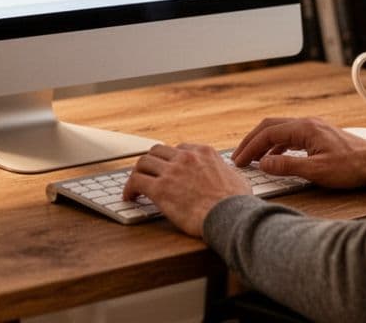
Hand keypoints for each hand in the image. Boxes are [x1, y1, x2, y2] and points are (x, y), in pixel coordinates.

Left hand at [122, 143, 250, 236]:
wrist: (230, 216)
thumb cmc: (237, 203)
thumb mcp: (237, 178)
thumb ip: (226, 173)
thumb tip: (228, 176)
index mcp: (204, 152)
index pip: (179, 149)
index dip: (171, 159)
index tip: (167, 169)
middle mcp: (186, 157)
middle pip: (158, 151)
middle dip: (151, 163)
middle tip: (148, 174)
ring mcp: (172, 171)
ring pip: (143, 163)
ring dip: (138, 173)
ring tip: (135, 186)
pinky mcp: (160, 188)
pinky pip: (136, 181)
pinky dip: (129, 188)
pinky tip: (129, 197)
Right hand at [232, 117, 365, 189]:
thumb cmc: (351, 167)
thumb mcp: (316, 171)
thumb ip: (287, 167)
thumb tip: (263, 164)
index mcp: (304, 128)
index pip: (267, 133)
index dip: (250, 147)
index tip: (239, 161)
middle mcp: (307, 123)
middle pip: (270, 126)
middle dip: (252, 141)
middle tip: (239, 157)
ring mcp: (313, 128)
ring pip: (280, 130)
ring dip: (264, 143)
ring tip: (253, 159)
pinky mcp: (318, 136)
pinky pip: (290, 136)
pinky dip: (277, 146)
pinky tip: (275, 158)